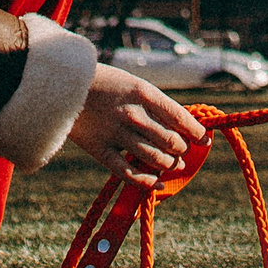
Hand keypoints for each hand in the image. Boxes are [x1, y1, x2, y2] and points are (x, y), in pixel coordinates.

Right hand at [67, 65, 200, 182]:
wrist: (63, 85)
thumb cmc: (104, 83)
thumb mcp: (132, 84)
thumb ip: (154, 105)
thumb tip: (180, 126)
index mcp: (144, 93)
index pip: (180, 117)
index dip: (196, 131)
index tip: (204, 139)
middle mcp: (134, 114)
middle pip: (170, 141)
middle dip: (182, 150)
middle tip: (183, 151)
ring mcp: (117, 134)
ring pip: (155, 159)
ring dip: (169, 164)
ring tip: (172, 164)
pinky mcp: (101, 151)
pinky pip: (129, 174)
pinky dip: (147, 182)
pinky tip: (157, 184)